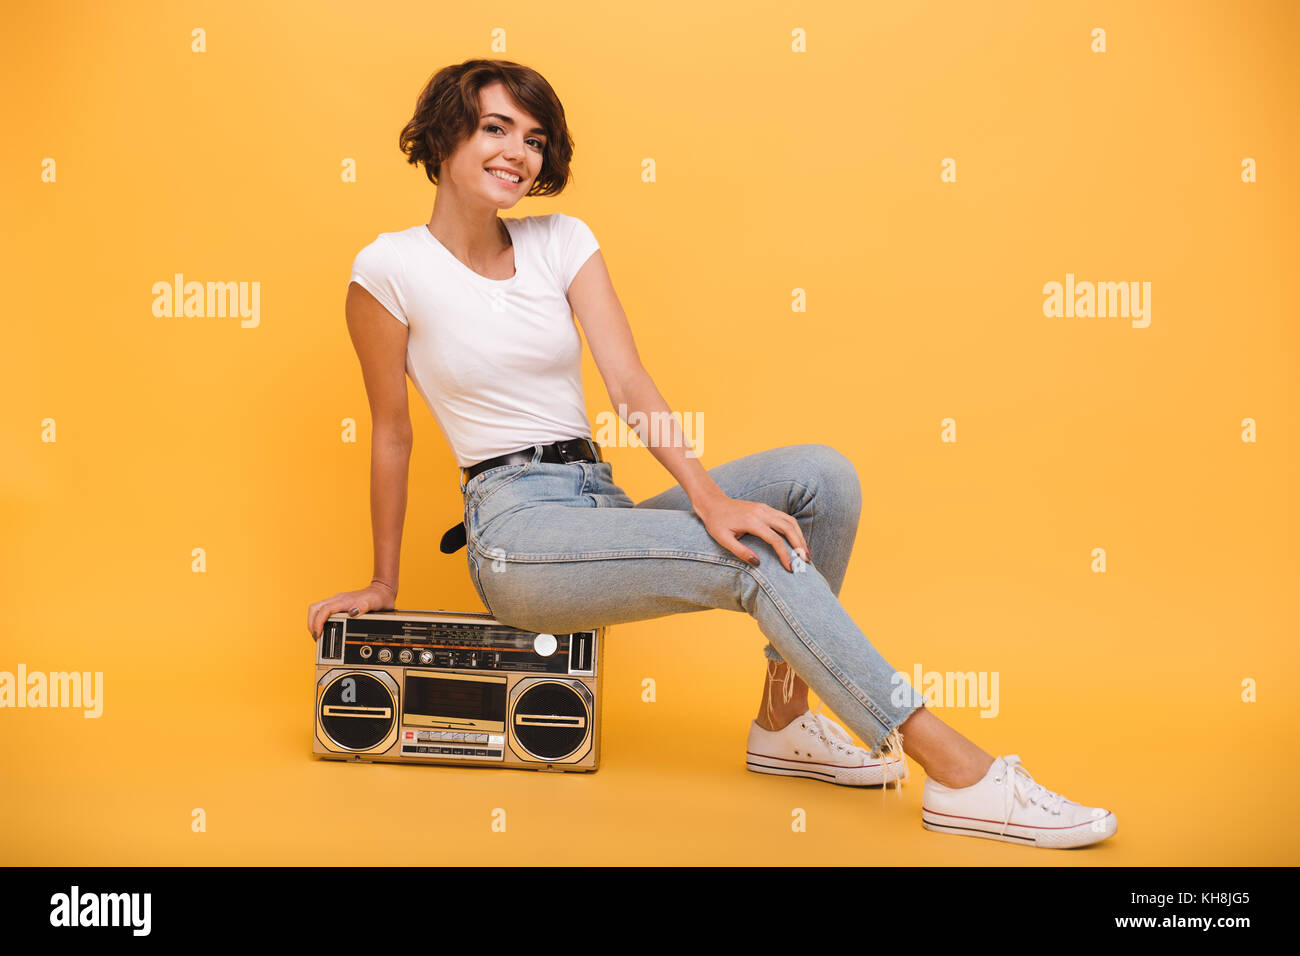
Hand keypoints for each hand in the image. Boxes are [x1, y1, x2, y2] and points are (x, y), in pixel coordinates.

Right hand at [308, 580, 396, 640]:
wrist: (382, 590)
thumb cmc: (378, 597)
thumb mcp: (374, 603)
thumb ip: (364, 606)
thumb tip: (353, 612)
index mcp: (343, 600)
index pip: (323, 610)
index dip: (318, 622)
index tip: (318, 634)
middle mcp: (338, 600)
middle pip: (315, 608)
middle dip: (311, 623)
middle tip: (316, 636)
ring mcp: (337, 602)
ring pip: (317, 609)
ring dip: (314, 621)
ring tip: (318, 634)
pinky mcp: (339, 604)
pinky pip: (323, 611)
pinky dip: (320, 620)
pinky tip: (325, 628)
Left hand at [692, 492, 809, 572]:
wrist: (714, 503)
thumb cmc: (716, 523)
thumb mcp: (723, 539)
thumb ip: (740, 551)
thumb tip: (758, 563)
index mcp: (752, 521)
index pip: (775, 539)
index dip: (784, 554)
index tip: (790, 568)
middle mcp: (762, 513)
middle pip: (788, 528)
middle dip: (799, 544)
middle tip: (806, 560)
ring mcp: (765, 509)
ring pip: (790, 521)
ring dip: (800, 536)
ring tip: (805, 552)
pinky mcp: (766, 508)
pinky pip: (785, 518)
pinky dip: (794, 529)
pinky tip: (797, 541)